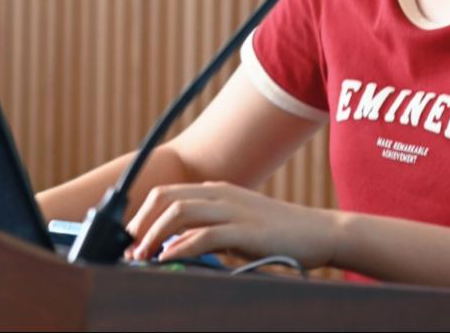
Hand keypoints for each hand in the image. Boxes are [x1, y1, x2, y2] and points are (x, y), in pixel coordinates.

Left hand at [124, 181, 341, 266]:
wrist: (320, 232)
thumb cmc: (278, 233)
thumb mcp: (237, 225)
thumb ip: (208, 230)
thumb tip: (174, 246)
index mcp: (215, 190)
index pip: (167, 194)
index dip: (142, 214)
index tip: (130, 239)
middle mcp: (219, 194)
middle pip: (165, 198)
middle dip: (141, 223)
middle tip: (129, 249)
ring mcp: (233, 210)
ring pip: (179, 212)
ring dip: (154, 234)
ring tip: (142, 256)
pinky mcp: (245, 230)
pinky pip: (205, 234)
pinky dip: (181, 246)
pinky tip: (169, 258)